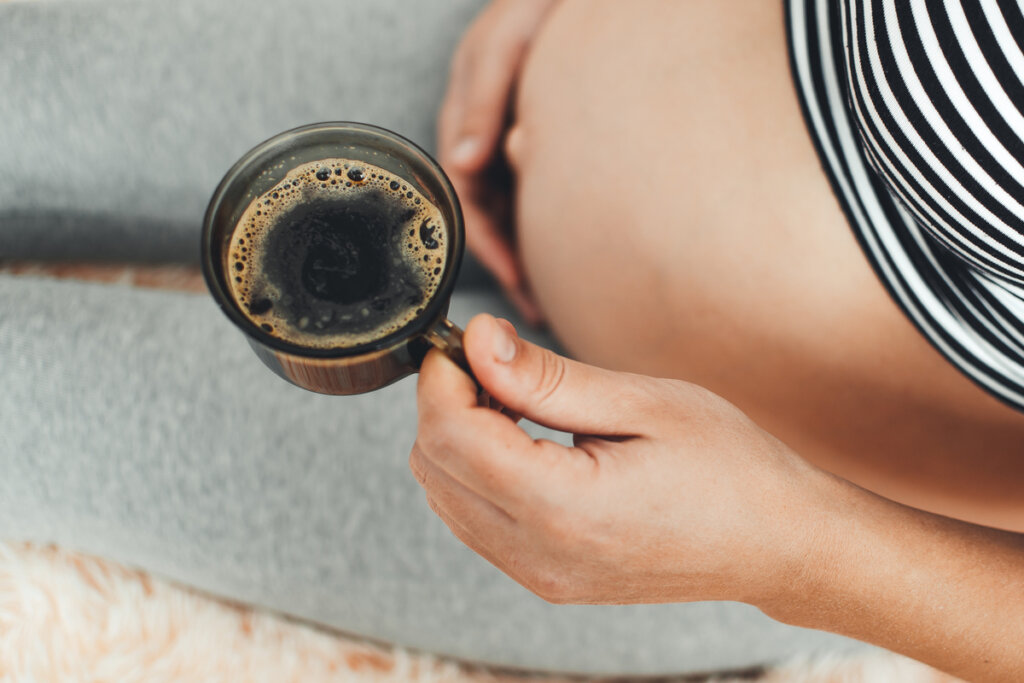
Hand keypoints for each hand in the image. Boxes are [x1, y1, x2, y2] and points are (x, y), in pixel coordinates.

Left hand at [410, 314, 836, 607]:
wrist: (776, 543)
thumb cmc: (729, 469)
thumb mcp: (643, 402)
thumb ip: (547, 378)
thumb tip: (477, 341)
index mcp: (563, 508)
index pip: (450, 437)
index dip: (442, 377)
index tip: (467, 339)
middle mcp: (538, 554)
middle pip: (433, 467)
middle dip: (445, 403)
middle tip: (495, 364)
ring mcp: (538, 575)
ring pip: (444, 496)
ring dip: (458, 438)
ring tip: (516, 402)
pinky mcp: (545, 578)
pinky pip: (473, 521)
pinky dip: (476, 473)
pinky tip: (522, 442)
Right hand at [438, 0, 559, 325]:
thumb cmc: (535, 8)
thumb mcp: (503, 46)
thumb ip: (482, 101)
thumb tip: (462, 164)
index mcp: (464, 124)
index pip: (467, 201)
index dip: (490, 246)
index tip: (518, 281)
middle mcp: (485, 143)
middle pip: (491, 221)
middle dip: (511, 267)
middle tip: (538, 311)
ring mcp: (510, 147)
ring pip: (515, 215)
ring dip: (530, 257)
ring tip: (552, 300)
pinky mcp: (535, 147)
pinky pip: (536, 198)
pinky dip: (548, 230)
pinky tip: (568, 257)